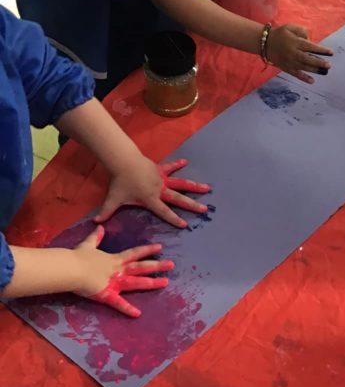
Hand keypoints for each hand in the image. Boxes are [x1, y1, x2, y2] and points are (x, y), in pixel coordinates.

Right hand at [72, 225, 172, 317]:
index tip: (160, 247)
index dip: (147, 250)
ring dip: (151, 283)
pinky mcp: (106, 294)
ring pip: (136, 283)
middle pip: (141, 267)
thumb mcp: (88, 244)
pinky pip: (118, 303)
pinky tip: (137, 314)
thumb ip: (95, 237)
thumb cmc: (77, 257)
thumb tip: (98, 226)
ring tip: (165, 283)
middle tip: (171, 265)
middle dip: (157, 266)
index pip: (134, 253)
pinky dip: (127, 309)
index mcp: (114, 259)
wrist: (70, 268)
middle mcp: (118, 270)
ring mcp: (114, 283)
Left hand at [95, 157, 209, 228]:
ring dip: (194, 186)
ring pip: (181, 183)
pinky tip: (186, 161)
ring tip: (207, 188)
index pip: (164, 212)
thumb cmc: (120, 182)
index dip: (174, 219)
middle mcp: (160, 190)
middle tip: (204, 209)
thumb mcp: (113, 199)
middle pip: (179, 199)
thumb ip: (106, 212)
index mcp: (151, 199)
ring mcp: (162, 179)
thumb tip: (95, 223)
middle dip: (192, 205)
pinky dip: (177, 164)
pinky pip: (170, 167)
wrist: (124, 162)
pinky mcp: (159, 169)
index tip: (184, 224)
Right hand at [266, 24, 332, 82]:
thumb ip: (301, 31)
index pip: (310, 46)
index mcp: (294, 42)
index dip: (321, 50)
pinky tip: (312, 81)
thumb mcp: (290, 27)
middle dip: (319, 62)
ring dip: (315, 70)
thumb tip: (310, 40)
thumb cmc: (280, 34)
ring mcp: (289, 62)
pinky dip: (304, 78)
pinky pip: (296, 74)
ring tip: (324, 72)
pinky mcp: (286, 68)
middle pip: (308, 59)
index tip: (331, 52)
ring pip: (303, 67)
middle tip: (329, 65)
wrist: (264, 43)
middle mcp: (292, 53)